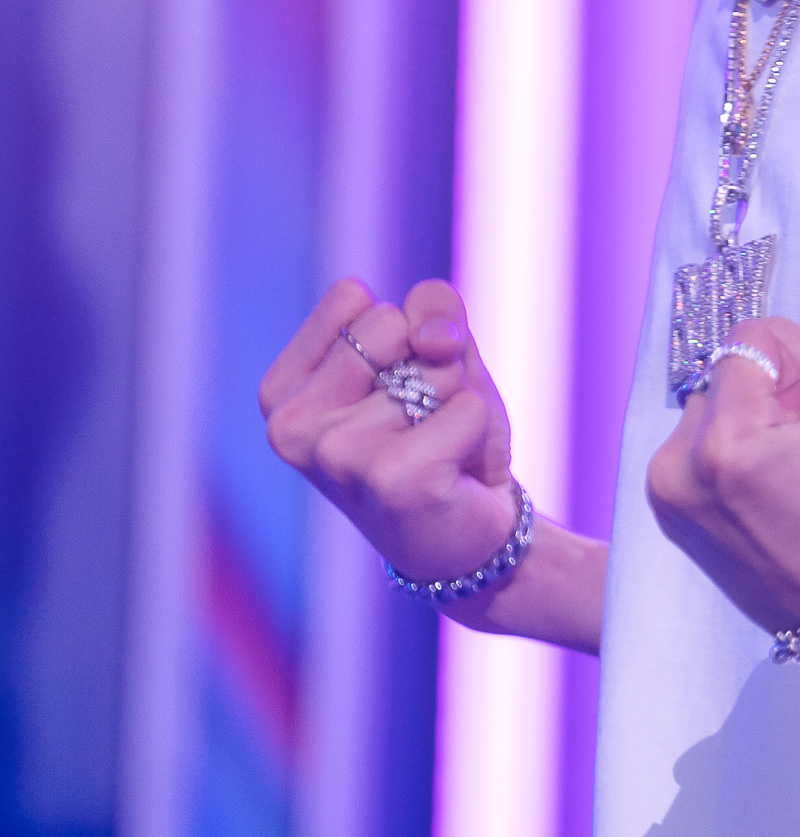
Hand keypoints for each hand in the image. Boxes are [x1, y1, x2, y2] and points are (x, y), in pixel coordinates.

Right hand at [260, 275, 517, 586]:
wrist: (470, 540)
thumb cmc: (444, 438)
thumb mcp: (438, 355)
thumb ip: (432, 311)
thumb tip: (431, 338)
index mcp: (282, 391)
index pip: (352, 296)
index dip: (398, 330)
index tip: (397, 387)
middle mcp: (292, 425)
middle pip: (390, 321)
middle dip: (430, 362)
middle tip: (426, 423)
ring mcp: (335, 455)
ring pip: (435, 367)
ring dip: (458, 402)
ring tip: (440, 453)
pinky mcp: (391, 480)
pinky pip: (468, 407)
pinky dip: (480, 431)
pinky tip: (454, 475)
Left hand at [646, 318, 799, 641]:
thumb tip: (756, 343)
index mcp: (723, 442)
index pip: (745, 342)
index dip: (792, 369)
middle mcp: (677, 471)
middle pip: (721, 381)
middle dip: (764, 401)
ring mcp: (669, 502)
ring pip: (708, 416)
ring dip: (744, 431)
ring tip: (790, 483)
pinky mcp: (673, 522)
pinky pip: (699, 456)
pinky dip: (731, 462)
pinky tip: (770, 500)